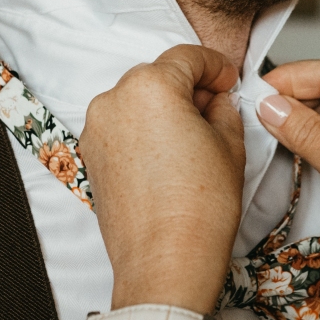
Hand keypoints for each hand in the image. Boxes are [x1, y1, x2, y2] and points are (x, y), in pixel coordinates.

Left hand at [81, 46, 245, 312]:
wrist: (166, 262)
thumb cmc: (199, 209)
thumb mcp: (230, 144)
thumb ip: (222, 108)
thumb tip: (215, 101)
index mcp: (150, 86)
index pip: (187, 57)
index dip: (215, 66)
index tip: (228, 79)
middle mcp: (113, 100)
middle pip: (157, 76)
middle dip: (187, 87)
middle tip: (216, 109)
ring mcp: (96, 130)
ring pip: (136, 102)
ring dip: (162, 109)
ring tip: (192, 139)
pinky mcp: (90, 157)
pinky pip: (121, 129)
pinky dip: (142, 132)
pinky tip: (168, 157)